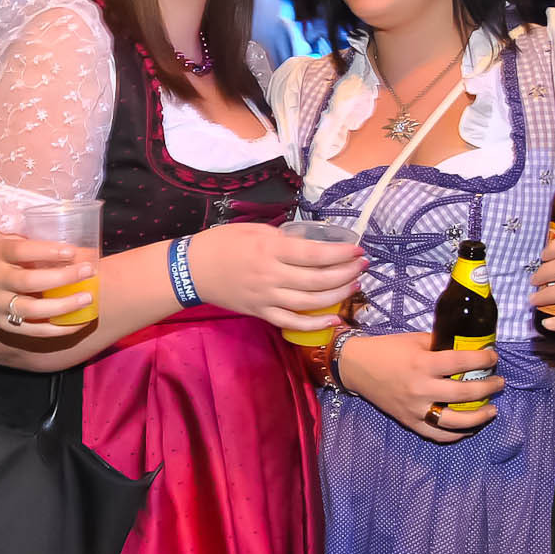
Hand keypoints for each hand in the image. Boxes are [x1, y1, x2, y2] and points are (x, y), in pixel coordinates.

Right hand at [0, 236, 95, 338]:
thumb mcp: (5, 250)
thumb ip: (33, 251)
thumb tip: (79, 251)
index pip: (21, 251)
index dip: (47, 251)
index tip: (72, 251)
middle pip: (29, 281)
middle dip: (62, 277)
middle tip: (88, 272)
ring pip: (33, 309)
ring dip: (63, 305)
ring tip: (87, 299)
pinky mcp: (4, 325)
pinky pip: (34, 330)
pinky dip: (58, 329)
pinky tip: (78, 322)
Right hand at [186, 223, 365, 332]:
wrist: (192, 270)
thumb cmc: (221, 243)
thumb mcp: (253, 229)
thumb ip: (282, 238)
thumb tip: (309, 244)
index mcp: (270, 250)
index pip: (314, 254)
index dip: (340, 254)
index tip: (358, 249)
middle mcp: (271, 275)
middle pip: (317, 279)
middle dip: (345, 273)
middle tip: (362, 266)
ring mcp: (266, 297)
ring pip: (310, 303)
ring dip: (337, 295)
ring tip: (353, 285)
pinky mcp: (261, 313)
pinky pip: (292, 323)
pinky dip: (314, 324)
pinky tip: (334, 318)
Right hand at [336, 332, 501, 442]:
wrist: (358, 367)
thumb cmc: (388, 349)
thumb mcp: (415, 340)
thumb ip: (440, 345)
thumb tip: (467, 349)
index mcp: (422, 363)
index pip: (461, 362)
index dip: (483, 359)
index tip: (494, 357)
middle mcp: (421, 388)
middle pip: (464, 393)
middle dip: (489, 387)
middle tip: (499, 382)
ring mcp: (415, 409)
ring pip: (455, 421)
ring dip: (479, 416)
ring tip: (492, 410)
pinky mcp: (410, 422)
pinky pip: (438, 435)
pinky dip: (456, 434)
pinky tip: (469, 428)